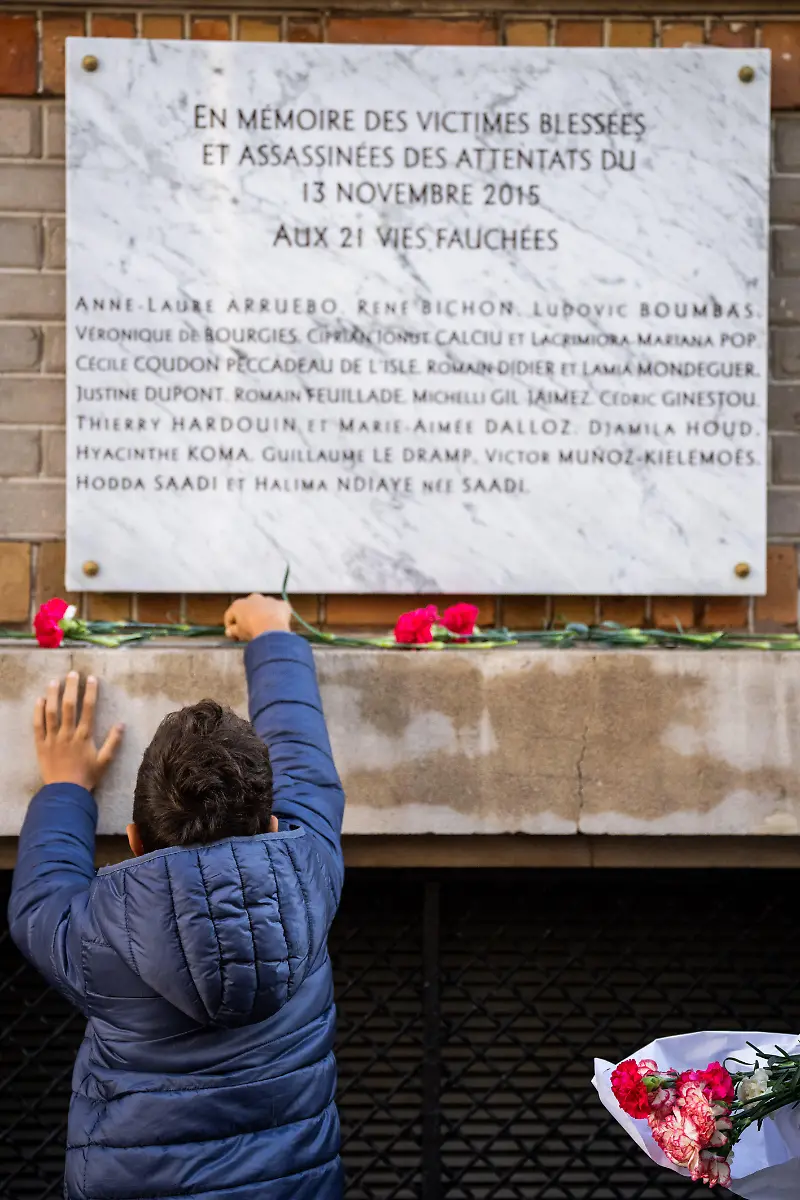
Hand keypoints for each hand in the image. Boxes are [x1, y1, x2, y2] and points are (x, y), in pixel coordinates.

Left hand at [34, 672, 123, 790]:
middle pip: (69, 706)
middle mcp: (67, 733)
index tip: (91, 679)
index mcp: (84, 736)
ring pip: (51, 712)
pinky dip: (38, 712)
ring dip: (52, 695)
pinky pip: (37, 725)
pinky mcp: (41, 744)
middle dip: (71, 688)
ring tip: (54, 681)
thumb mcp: (105, 761)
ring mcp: (52, 738)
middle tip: (72, 673)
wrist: (65, 792)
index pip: (88, 709)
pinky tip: (39, 700)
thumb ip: (113, 742)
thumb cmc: (87, 776)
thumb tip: (121, 724)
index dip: (90, 692)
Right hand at [224, 595, 291, 641]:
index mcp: (239, 604)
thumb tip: (230, 631)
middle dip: (248, 617)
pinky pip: (279, 609)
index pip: (230, 615)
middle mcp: (253, 598)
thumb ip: (232, 630)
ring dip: (263, 614)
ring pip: (264, 607)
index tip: (234, 634)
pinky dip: (278, 615)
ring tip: (264, 628)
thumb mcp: (238, 633)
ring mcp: (268, 600)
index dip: (231, 626)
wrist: (271, 630)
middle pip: (248, 608)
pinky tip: (278, 624)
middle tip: (249, 630)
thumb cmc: (252, 630)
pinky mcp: (281, 604)